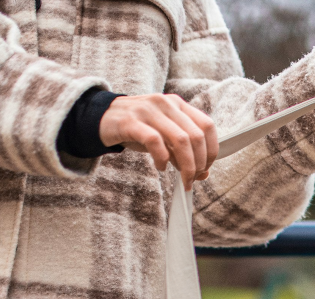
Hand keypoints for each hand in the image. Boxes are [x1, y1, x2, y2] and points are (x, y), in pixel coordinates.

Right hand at [98, 93, 218, 188]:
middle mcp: (166, 103)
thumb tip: (204, 173)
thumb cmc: (138, 130)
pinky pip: (155, 142)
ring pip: (181, 140)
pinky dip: (162, 159)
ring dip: (186, 166)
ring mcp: (149, 110)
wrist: (103, 118)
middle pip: (196, 136)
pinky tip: (161, 167)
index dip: (211, 151)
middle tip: (192, 179)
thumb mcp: (164, 138)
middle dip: (199, 163)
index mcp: (178, 105)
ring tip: (182, 179)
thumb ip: (183, 152)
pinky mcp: (131, 122)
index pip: (207, 126)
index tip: (205, 169)